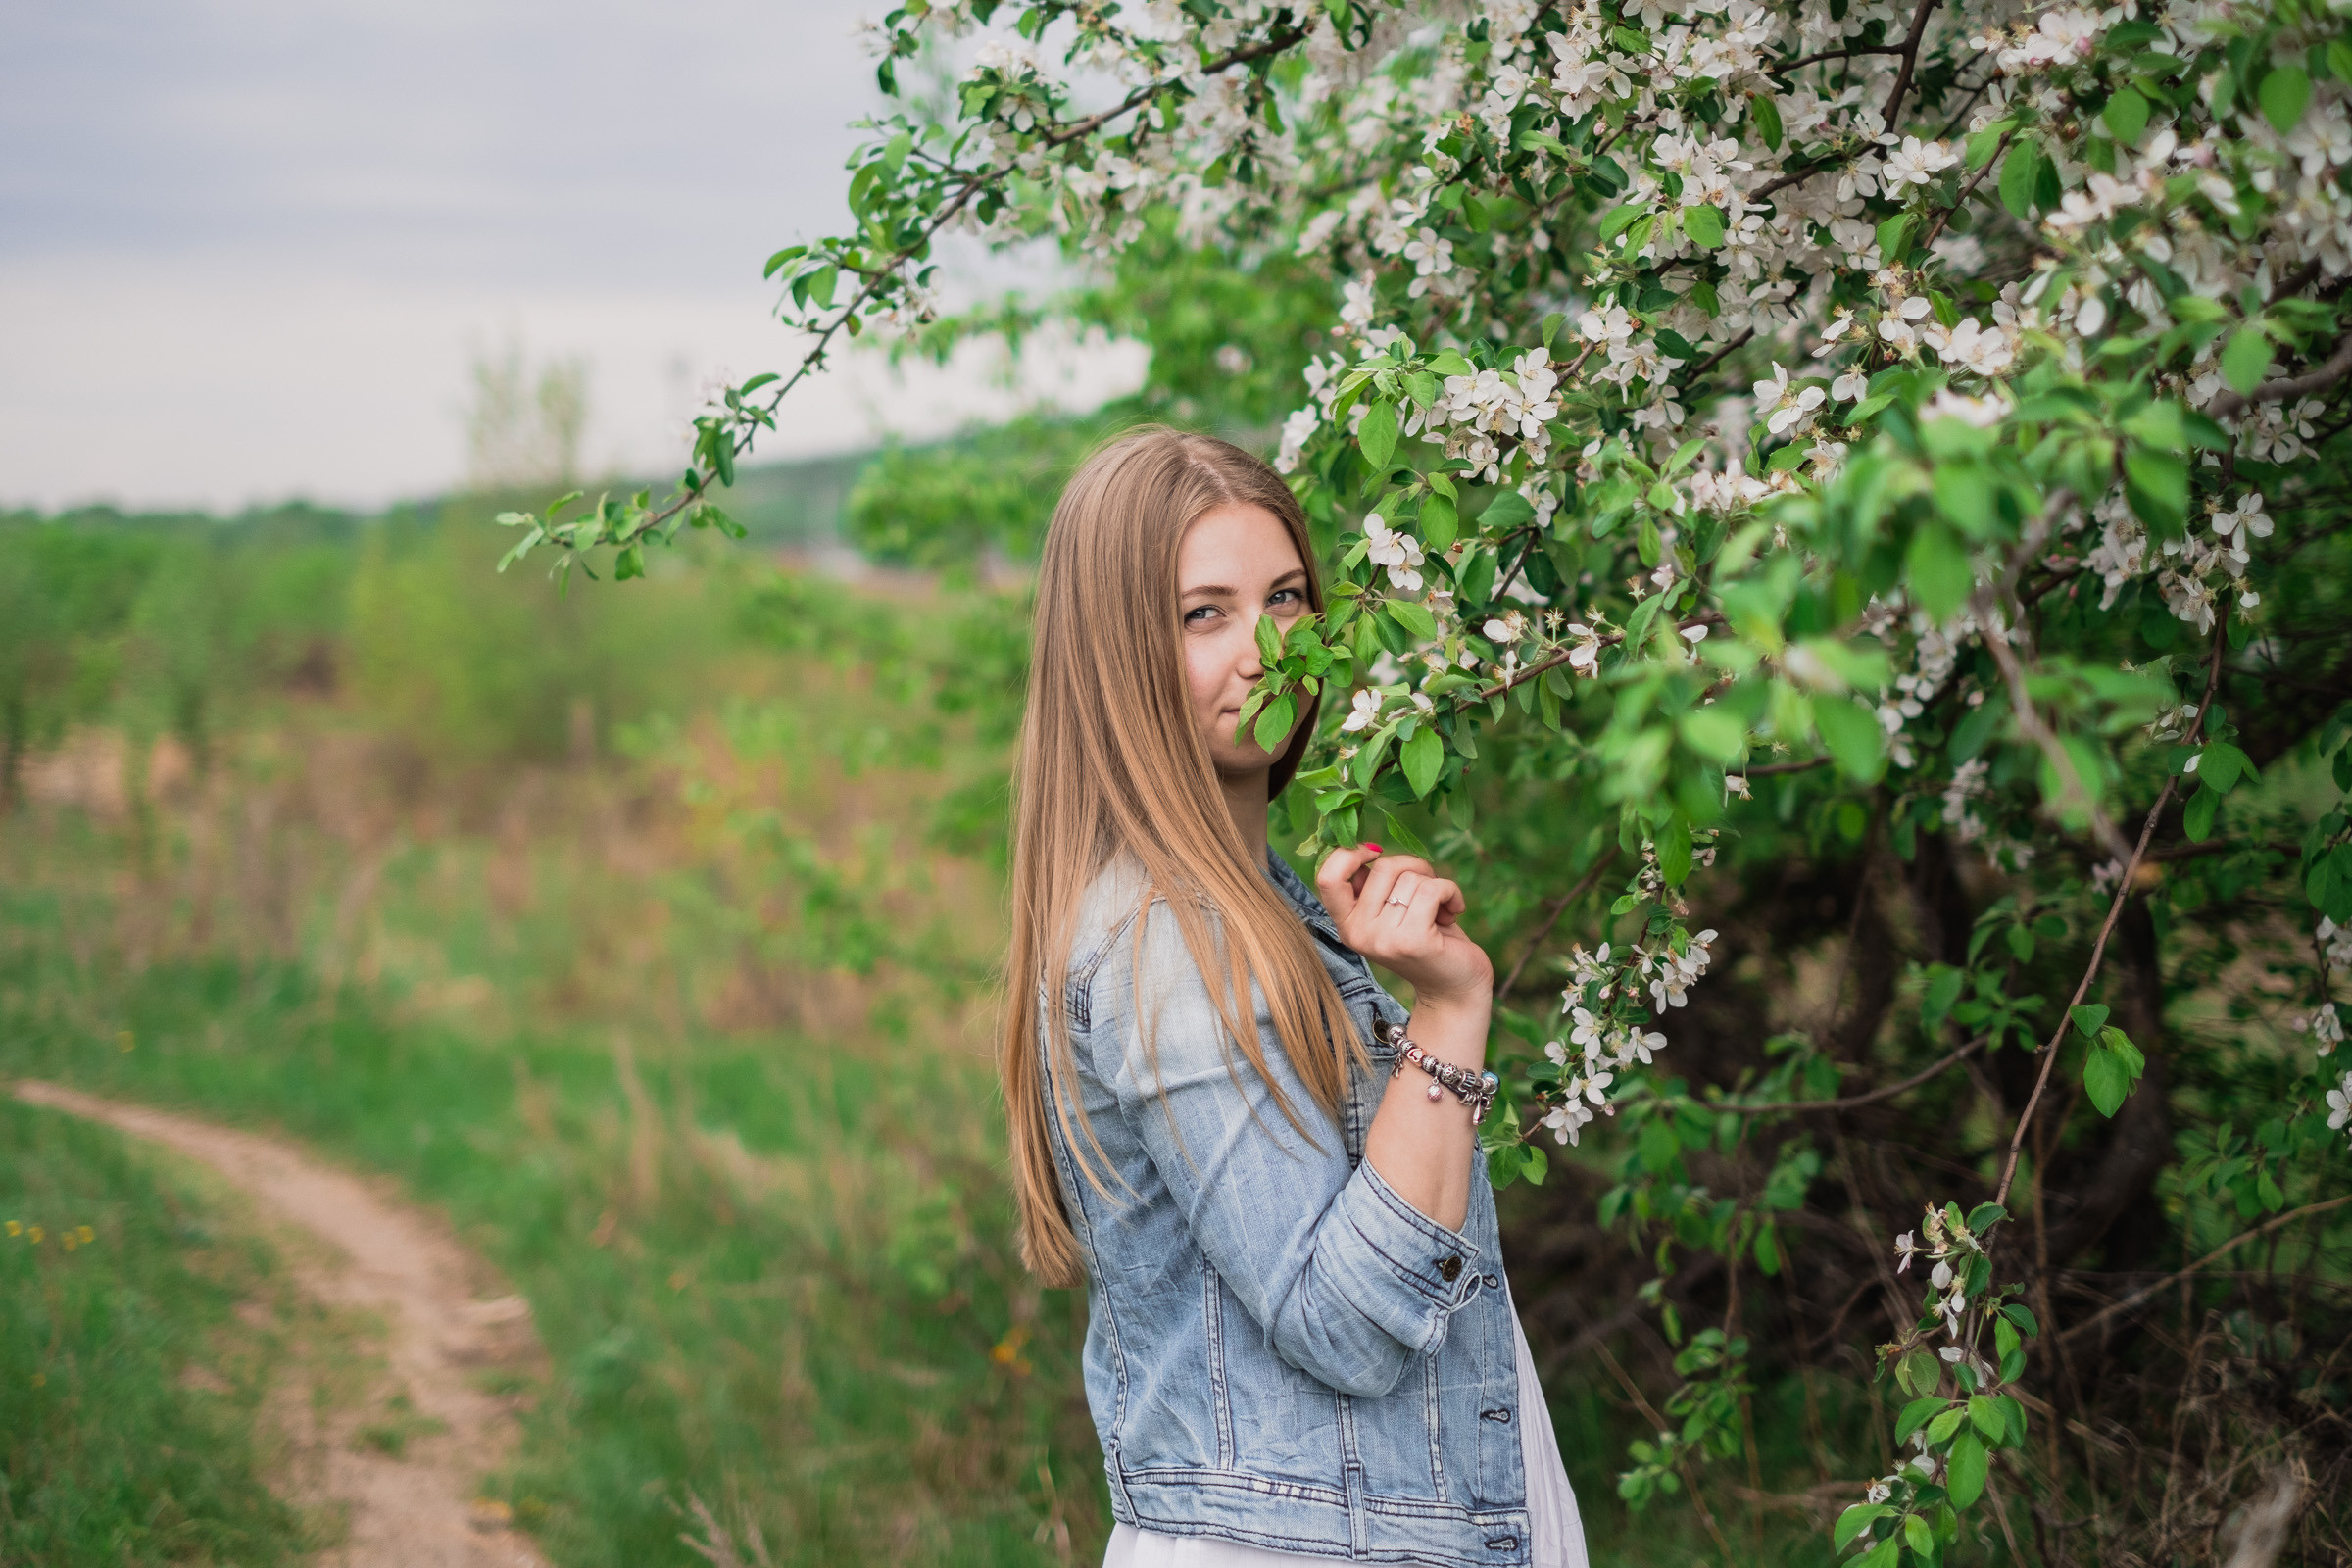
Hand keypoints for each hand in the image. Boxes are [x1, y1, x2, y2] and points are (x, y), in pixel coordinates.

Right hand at [1315, 844, 1493, 1010]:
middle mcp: (1358, 933)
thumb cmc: (1426, 939)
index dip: (1349, 853)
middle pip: (1384, 867)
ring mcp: (1383, 939)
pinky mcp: (1413, 941)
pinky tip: (1454, 910)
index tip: (1375, 852)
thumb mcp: (1391, 912)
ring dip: (1435, 885)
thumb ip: (1374, 887)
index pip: (1327, 877)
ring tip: (1439, 911)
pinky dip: (1451, 892)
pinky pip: (1433, 889)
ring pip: (1411, 878)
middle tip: (1429, 890)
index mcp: (1347, 924)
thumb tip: (1369, 849)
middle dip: (1414, 867)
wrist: (1454, 988)